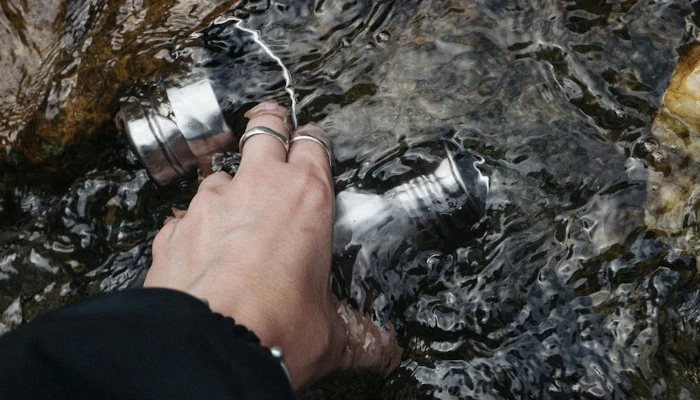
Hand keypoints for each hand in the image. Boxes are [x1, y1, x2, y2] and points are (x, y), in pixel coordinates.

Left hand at [144, 102, 401, 389]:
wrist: (207, 347)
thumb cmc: (276, 327)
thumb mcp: (332, 333)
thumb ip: (361, 335)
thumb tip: (385, 350)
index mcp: (306, 197)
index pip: (312, 143)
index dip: (312, 140)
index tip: (311, 143)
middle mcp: (258, 187)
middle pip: (264, 127)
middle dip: (270, 124)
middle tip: (274, 132)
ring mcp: (210, 202)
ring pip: (221, 170)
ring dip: (230, 184)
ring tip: (236, 209)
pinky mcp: (175, 228)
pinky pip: (187, 214)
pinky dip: (195, 224)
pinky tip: (202, 248)